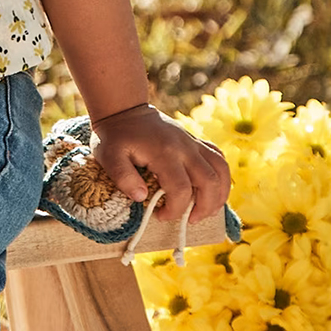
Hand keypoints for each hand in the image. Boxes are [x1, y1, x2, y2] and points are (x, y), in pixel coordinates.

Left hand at [90, 104, 230, 224]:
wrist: (126, 110)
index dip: (174, 209)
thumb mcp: (108, 156)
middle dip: (204, 208)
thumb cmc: (115, 137)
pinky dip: (222, 178)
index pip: (181, 189)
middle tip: (189, 220)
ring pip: (222, 170)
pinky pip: (219, 159)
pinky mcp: (196, 142)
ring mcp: (193, 143)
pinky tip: (212, 191)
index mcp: (164, 152)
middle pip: (210, 181)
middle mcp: (185, 147)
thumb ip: (122, 177)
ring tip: (205, 211)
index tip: (160, 216)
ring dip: (219, 195)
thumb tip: (141, 197)